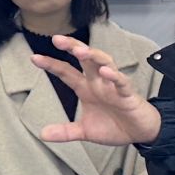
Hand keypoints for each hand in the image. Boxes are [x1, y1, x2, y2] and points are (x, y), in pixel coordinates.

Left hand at [32, 36, 161, 147]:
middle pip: (85, 59)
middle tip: (57, 39)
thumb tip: (43, 134)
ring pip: (104, 63)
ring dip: (93, 55)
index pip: (66, 72)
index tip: (34, 58)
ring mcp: (113, 86)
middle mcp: (98, 82)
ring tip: (79, 50)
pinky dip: (114, 76)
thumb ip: (65, 132)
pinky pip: (121, 82)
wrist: (140, 134)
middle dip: (72, 47)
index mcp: (86, 88)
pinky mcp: (128, 94)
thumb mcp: (85, 131)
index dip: (51, 64)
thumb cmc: (114, 126)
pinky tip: (105, 71)